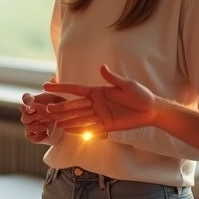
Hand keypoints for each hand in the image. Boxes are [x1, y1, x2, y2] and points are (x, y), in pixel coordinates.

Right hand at [20, 91, 62, 142]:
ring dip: (36, 124)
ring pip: (26, 124)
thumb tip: (53, 78)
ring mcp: (29, 124)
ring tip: (47, 123)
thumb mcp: (60, 95)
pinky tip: (47, 131)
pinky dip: (37, 134)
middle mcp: (29, 113)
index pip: (25, 98)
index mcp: (34, 101)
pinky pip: (29, 135)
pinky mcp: (32, 134)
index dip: (27, 100)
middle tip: (44, 113)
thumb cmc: (59, 106)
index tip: (32, 101)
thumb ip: (56, 86)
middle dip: (34, 114)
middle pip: (24, 113)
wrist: (63, 124)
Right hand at [42, 65, 157, 133]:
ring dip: (66, 119)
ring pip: (79, 117)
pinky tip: (67, 130)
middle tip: (47, 110)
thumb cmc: (141, 95)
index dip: (61, 87)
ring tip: (54, 122)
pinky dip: (78, 129)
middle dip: (61, 107)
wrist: (151, 111)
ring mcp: (100, 115)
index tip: (47, 85)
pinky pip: (89, 127)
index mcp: (98, 91)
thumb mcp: (128, 86)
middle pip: (74, 105)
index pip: (75, 89)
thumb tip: (102, 68)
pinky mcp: (105, 126)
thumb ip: (113, 79)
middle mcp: (96, 103)